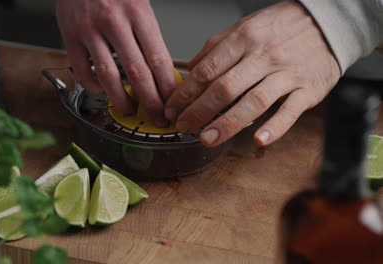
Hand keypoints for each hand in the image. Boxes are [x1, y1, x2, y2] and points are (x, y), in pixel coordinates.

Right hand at [56, 0, 175, 126]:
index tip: (174, 102)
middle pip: (138, 72)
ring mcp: (90, 29)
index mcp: (138, 12)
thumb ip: (148, 34)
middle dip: (151, 101)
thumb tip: (163, 70)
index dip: (168, 87)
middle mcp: (114, 21)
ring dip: (122, 99)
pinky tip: (103, 89)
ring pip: (109, 76)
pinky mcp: (69, 35)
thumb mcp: (139, 2)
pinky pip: (82, 70)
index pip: (158, 58)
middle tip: (158, 116)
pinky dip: (94, 86)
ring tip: (130, 110)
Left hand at [164, 0, 339, 146]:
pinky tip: (258, 140)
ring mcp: (287, 73)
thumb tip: (191, 69)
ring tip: (207, 138)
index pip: (208, 70)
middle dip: (199, 111)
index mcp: (244, 39)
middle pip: (225, 88)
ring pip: (254, 101)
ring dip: (228, 123)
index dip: (186, 92)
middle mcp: (264, 56)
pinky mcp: (308, 89)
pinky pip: (291, 111)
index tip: (173, 108)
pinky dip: (275, 127)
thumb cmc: (282, 27)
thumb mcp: (245, 27)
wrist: (328, 23)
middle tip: (183, 127)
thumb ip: (216, 48)